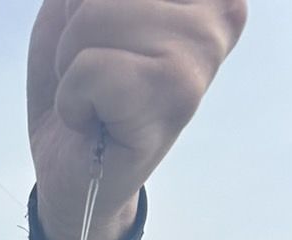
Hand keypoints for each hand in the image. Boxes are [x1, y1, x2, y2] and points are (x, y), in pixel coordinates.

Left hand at [28, 0, 246, 239]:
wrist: (72, 171)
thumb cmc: (80, 83)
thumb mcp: (77, 6)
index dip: (85, 4)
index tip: (105, 40)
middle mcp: (220, 8)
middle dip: (74, 29)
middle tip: (94, 73)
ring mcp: (204, 49)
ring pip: (95, 16)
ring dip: (71, 63)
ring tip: (96, 95)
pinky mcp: (176, 92)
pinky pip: (90, 67)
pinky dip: (72, 98)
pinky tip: (94, 119)